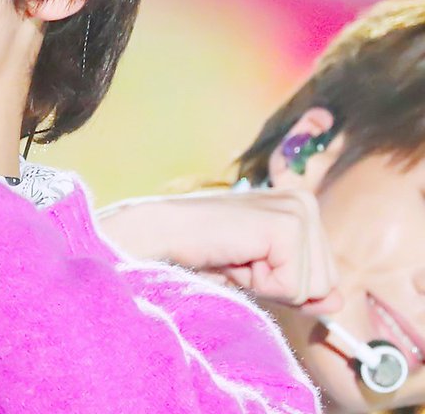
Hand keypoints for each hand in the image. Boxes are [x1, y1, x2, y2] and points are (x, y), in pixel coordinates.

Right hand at [97, 189, 341, 313]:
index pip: (325, 274)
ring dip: (270, 285)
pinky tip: (237, 258)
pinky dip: (263, 285)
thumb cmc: (204, 252)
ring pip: (316, 287)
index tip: (247, 262)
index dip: (286, 284)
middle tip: (240, 261)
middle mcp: (305, 201)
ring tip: (237, 257)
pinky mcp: (287, 225)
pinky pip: (297, 286)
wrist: (164, 236)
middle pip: (327, 281)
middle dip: (280, 285)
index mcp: (300, 207)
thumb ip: (303, 288)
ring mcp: (298, 209)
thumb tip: (338, 301)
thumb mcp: (262, 275)